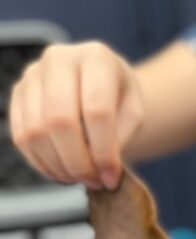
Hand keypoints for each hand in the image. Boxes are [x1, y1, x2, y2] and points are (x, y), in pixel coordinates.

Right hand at [9, 41, 144, 189]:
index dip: (103, 151)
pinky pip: (21, 136)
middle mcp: (59, 58)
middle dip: (78, 162)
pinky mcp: (18, 93)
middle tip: (93, 181)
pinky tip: (61, 172)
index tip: (111, 177)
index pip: (97, 110)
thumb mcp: (134, 114)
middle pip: (60, 120)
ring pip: (36, 131)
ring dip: (58, 165)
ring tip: (79, 178)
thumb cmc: (120, 100)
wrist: (99, 85)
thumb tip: (104, 173)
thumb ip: (121, 139)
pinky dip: (41, 163)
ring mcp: (33, 74)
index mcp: (97, 57)